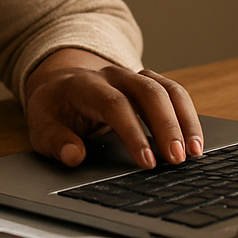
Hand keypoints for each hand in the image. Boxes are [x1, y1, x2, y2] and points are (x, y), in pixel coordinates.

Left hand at [24, 49, 202, 169]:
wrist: (61, 82)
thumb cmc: (55, 108)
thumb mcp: (42, 126)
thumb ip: (55, 141)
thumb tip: (73, 156)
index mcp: (85, 85)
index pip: (114, 104)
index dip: (133, 133)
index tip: (147, 161)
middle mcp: (113, 75)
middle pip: (148, 92)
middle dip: (167, 126)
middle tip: (178, 159)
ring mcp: (134, 76)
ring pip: (167, 89)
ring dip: (185, 120)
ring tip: (196, 153)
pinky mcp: (148, 83)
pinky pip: (174, 93)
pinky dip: (188, 115)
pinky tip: (195, 141)